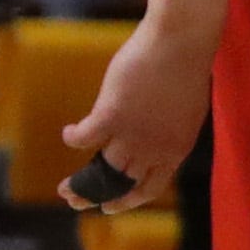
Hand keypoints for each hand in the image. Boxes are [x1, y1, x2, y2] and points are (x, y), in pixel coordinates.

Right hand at [60, 7, 216, 213]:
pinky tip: (68, 132)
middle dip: (96, 196)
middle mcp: (154, 149)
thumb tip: (148, 137)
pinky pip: (83, 139)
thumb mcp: (183, 108)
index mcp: (176, 148)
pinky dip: (73, 138)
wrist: (181, 42)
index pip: (151, 187)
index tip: (110, 207)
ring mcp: (133, 134)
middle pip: (120, 184)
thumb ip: (166, 130)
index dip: (128, 200)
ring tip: (64, 186)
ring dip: (78, 183)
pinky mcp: (111, 116)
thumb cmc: (184, 68)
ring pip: (101, 170)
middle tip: (75, 201)